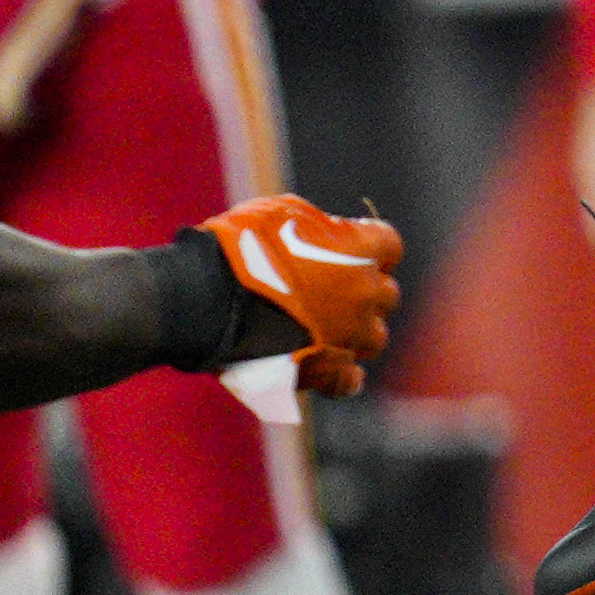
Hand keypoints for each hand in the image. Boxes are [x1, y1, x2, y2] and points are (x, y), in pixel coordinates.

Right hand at [202, 195, 402, 395]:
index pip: (389, 246)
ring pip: (374, 337)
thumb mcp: (281, 212)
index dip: (371, 249)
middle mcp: (364, 293)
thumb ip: (316, 225)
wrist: (205, 299)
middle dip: (365, 292)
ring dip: (359, 332)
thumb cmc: (239, 247)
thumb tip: (325, 233)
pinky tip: (337, 371)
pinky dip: (344, 377)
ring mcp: (347, 334)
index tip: (352, 252)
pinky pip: (348, 381)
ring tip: (334, 330)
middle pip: (386, 295)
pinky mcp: (322, 370)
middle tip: (337, 293)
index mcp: (361, 249)